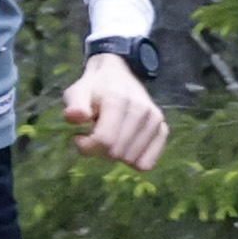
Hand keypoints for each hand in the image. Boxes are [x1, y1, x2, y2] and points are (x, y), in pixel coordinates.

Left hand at [63, 51, 169, 172]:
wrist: (117, 77)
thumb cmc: (93, 89)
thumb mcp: (77, 93)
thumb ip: (75, 105)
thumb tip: (75, 116)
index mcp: (118, 99)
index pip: (104, 140)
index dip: (86, 146)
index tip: (79, 137)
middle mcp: (141, 109)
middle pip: (116, 152)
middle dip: (99, 151)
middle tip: (94, 136)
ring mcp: (154, 120)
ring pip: (131, 160)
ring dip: (116, 155)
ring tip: (110, 135)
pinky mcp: (162, 129)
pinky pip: (148, 161)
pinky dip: (133, 161)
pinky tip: (124, 148)